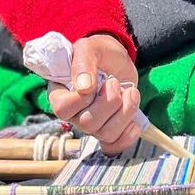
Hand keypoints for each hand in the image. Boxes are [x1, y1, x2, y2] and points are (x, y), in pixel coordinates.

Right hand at [47, 33, 142, 155]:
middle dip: (110, 102)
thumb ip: (83, 63)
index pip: (63, 109)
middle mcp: (73, 114)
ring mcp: (91, 125)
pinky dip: (128, 136)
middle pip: (88, 123)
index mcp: (60, 94)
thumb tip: (84, 88)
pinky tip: (134, 121)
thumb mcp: (90, 48)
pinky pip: (114, 145)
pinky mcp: (109, 130)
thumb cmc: (99, 53)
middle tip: (115, 82)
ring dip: (125, 112)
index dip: (82, 98)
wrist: (118, 60)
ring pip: (105, 134)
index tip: (96, 81)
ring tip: (130, 93)